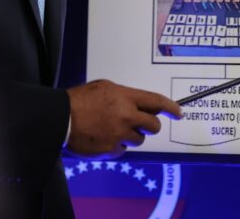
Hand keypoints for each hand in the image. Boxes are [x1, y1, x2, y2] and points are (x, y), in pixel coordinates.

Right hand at [66, 80, 181, 154]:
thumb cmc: (81, 100)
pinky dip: (117, 145)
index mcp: (126, 98)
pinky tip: (104, 137)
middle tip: (141, 123)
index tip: (179, 113)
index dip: (172, 108)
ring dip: (131, 135)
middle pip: (153, 126)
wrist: (61, 119)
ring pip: (139, 139)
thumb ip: (126, 96)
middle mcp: (126, 117)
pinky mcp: (111, 151)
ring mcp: (119, 135)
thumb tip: (140, 104)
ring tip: (113, 128)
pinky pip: (122, 150)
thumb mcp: (106, 87)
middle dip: (150, 125)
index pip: (157, 102)